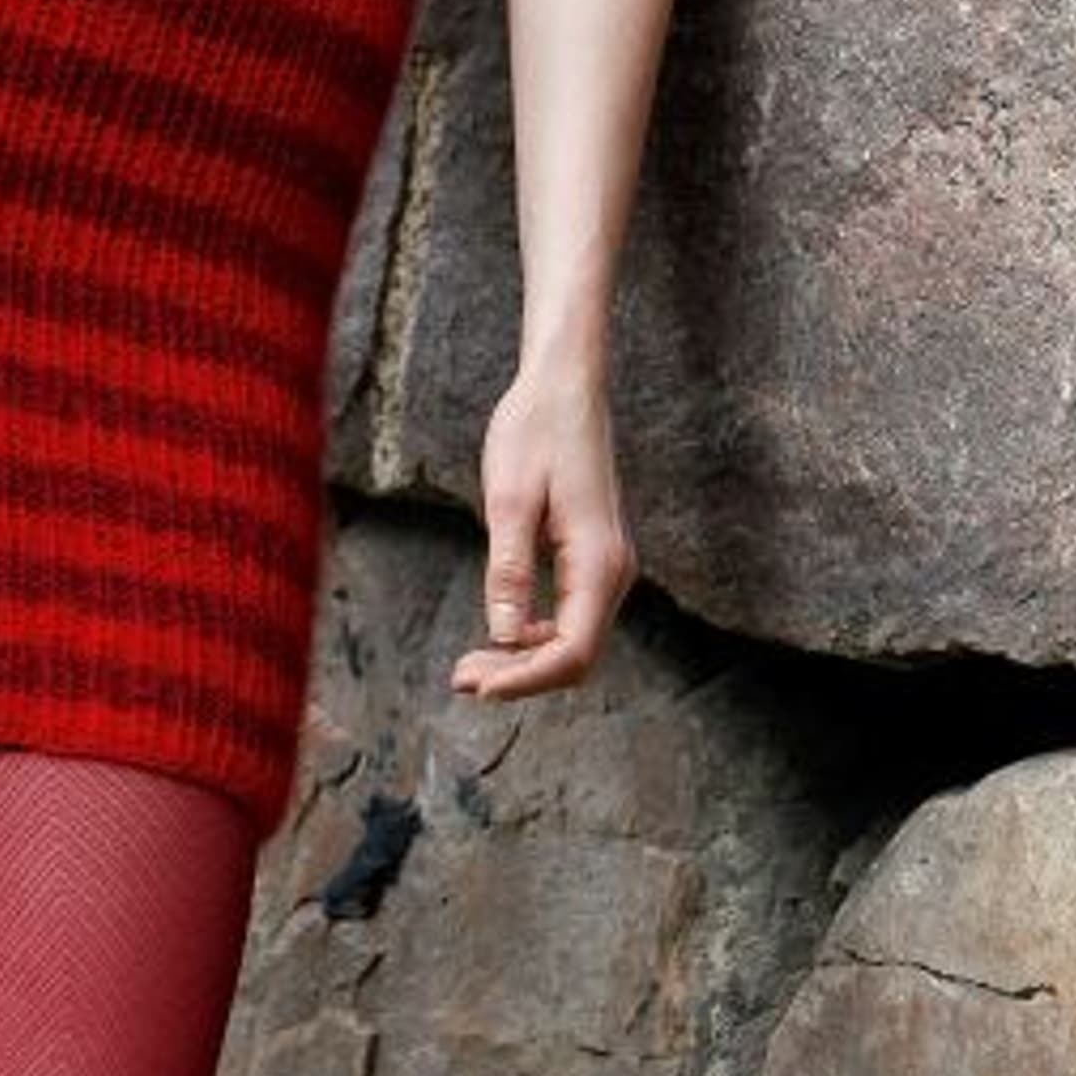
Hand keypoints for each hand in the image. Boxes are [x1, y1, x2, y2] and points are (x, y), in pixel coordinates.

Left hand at [452, 358, 635, 700]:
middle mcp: (615, 572)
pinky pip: (571, 617)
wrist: (563, 386)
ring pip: (573, 640)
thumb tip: (502, 635)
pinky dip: (534, 635)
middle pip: (576, 655)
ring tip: (468, 666)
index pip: (573, 651)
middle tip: (460, 680)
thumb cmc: (534, 432)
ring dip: (524, 660)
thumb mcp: (510, 499)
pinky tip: (498, 635)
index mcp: (599, 561)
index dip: (526, 680)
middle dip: (520, 677)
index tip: (479, 689)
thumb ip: (509, 569)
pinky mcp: (593, 559)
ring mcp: (608, 567)